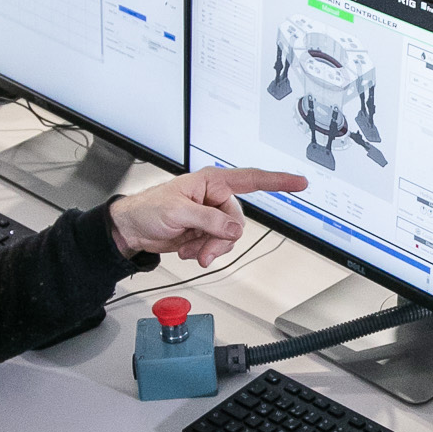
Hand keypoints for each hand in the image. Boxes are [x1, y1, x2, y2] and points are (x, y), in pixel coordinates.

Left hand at [109, 166, 305, 267]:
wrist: (133, 228)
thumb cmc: (149, 208)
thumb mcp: (178, 211)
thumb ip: (209, 219)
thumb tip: (233, 228)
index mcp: (212, 182)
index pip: (251, 179)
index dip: (278, 181)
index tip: (299, 183)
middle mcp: (215, 197)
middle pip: (237, 221)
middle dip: (221, 240)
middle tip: (204, 250)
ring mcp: (211, 216)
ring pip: (229, 238)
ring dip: (211, 248)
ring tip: (192, 251)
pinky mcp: (206, 232)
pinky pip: (218, 246)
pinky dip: (205, 252)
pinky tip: (189, 249)